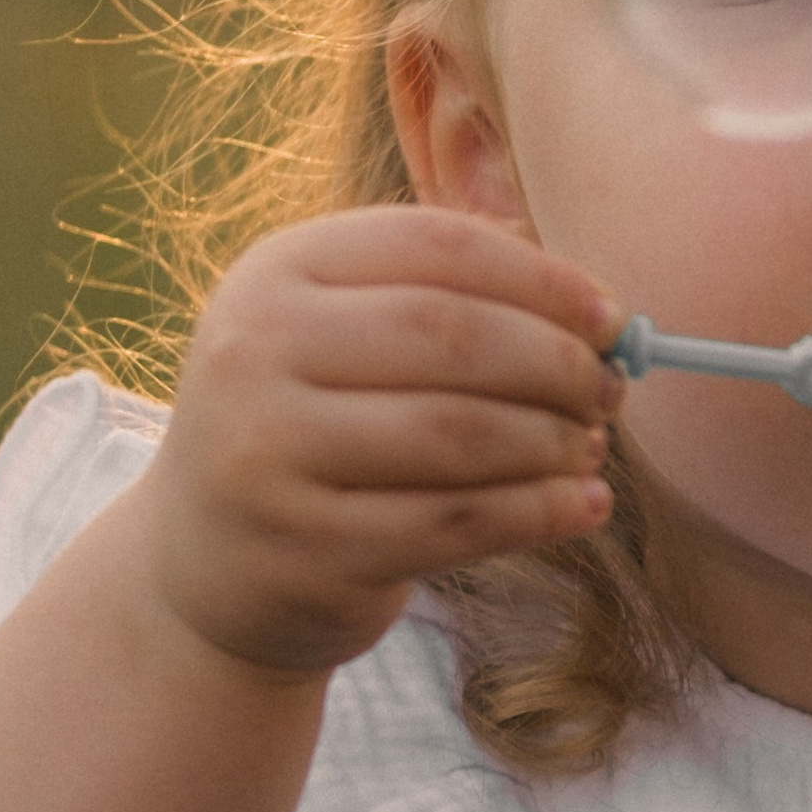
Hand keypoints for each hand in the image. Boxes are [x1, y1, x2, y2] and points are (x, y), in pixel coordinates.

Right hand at [130, 206, 622, 675]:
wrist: (200, 565)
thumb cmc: (310, 429)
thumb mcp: (342, 337)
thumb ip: (450, 299)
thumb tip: (597, 307)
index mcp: (274, 274)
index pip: (435, 245)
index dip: (542, 277)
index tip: (610, 316)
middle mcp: (255, 352)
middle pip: (453, 334)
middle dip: (557, 361)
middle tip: (611, 389)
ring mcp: (268, 455)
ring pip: (461, 434)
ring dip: (553, 440)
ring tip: (589, 447)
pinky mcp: (303, 552)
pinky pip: (457, 524)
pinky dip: (540, 512)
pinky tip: (582, 505)